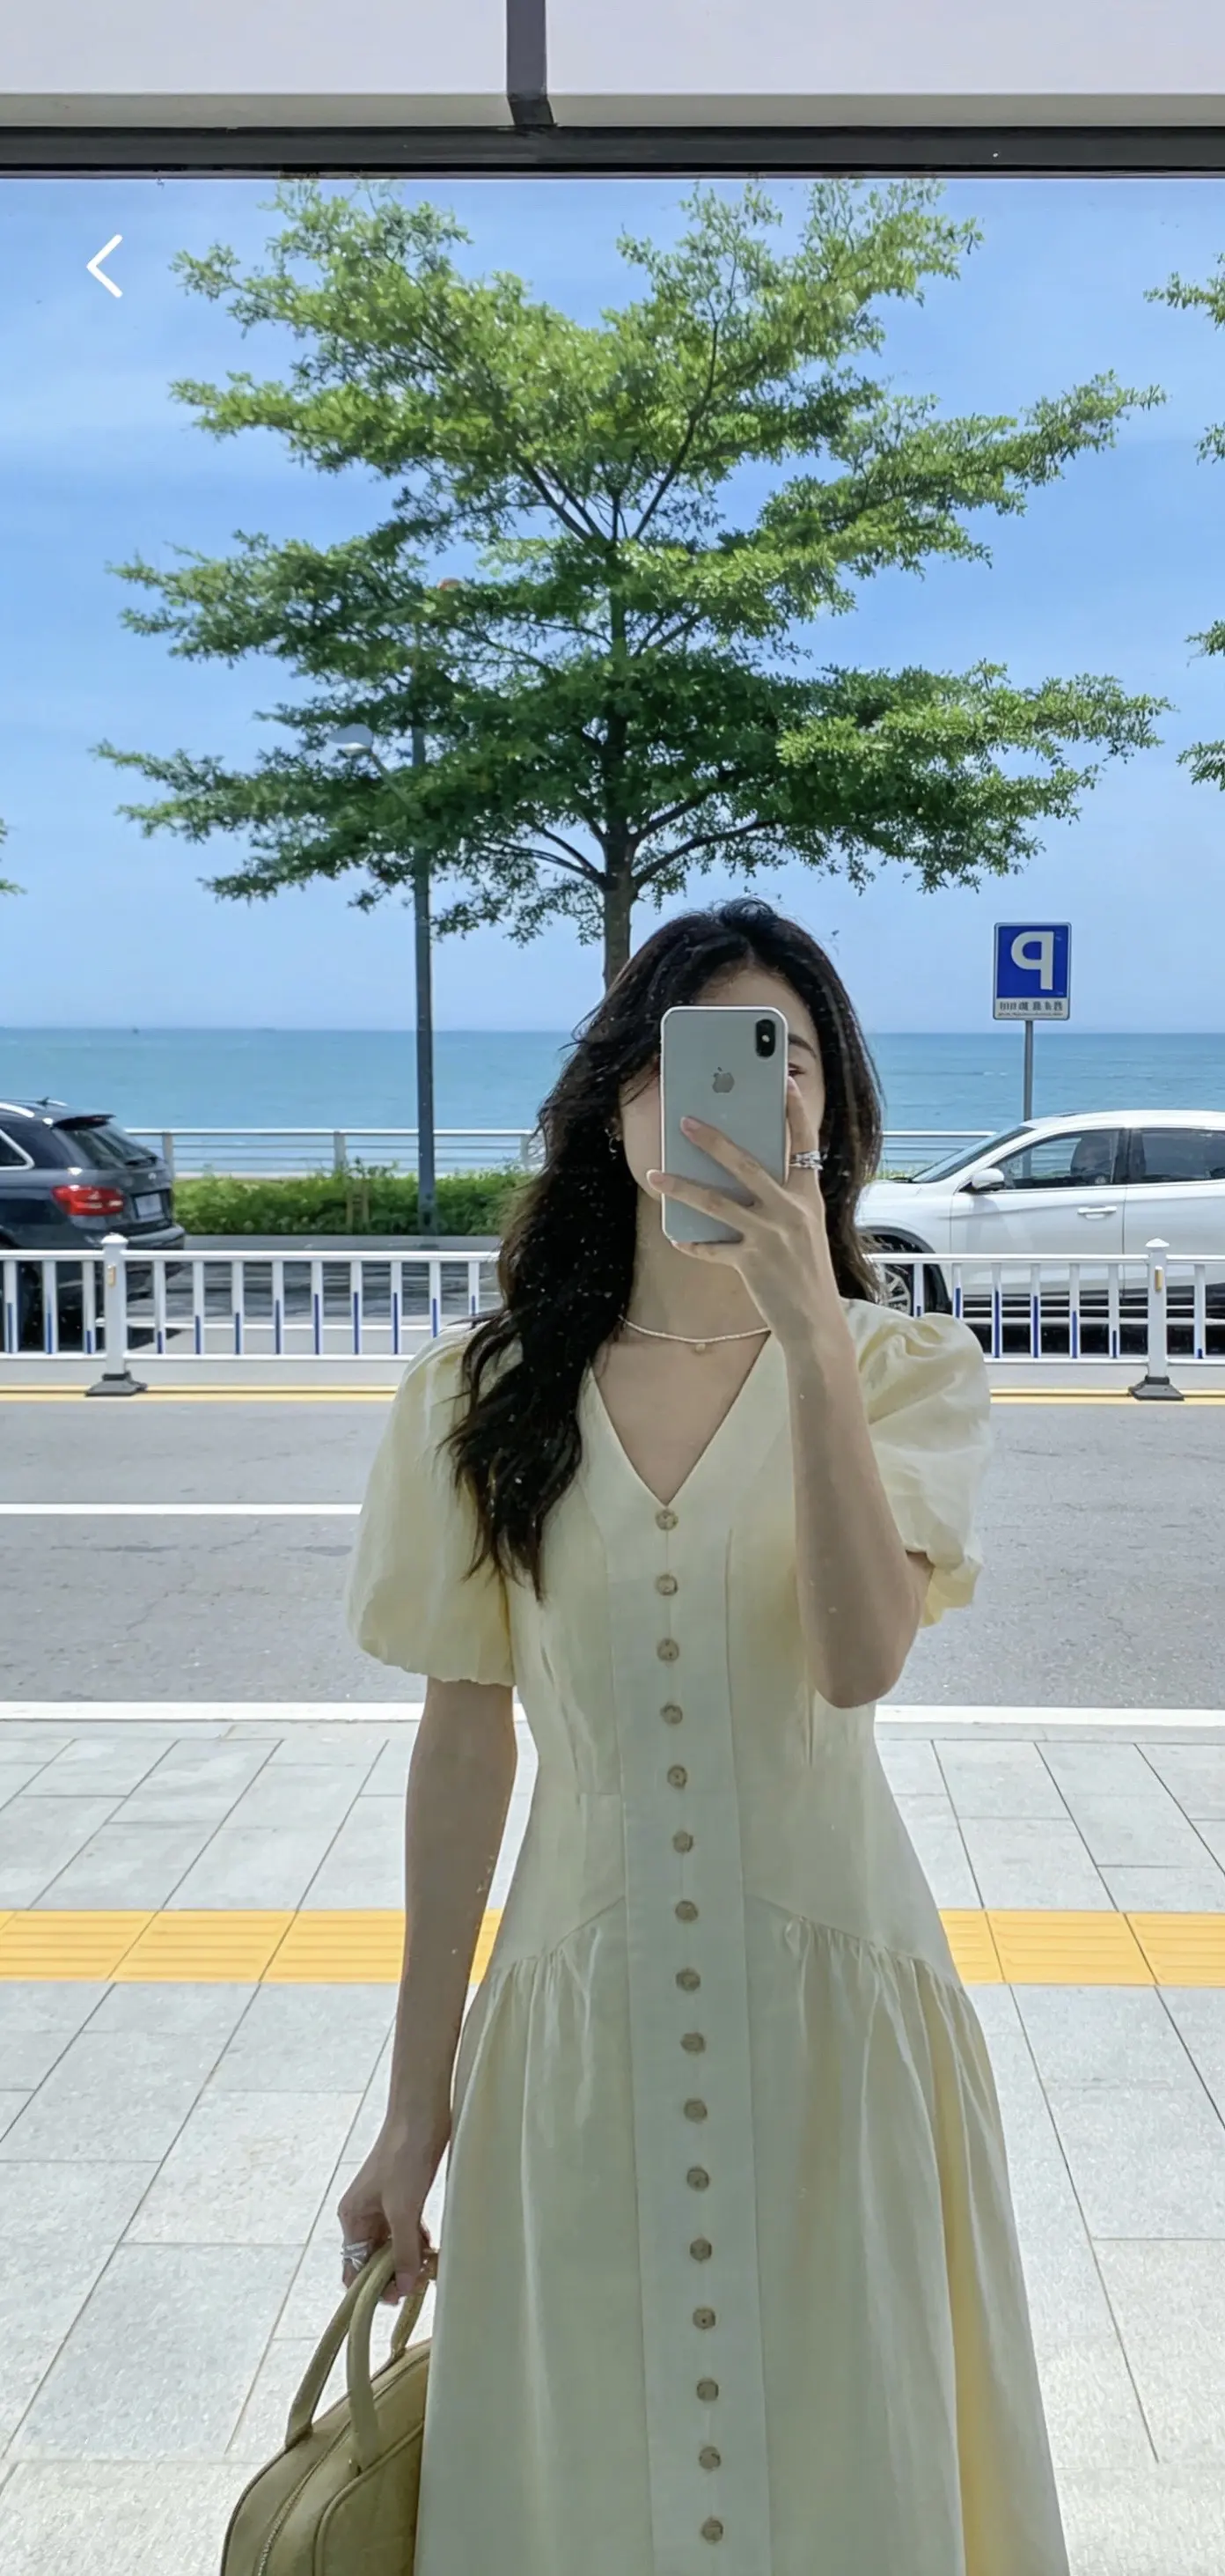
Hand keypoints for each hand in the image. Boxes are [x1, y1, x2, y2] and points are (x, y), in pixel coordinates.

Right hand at [337, 2118, 443, 2305]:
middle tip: (421, 2281)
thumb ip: (403, 2251)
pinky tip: (432, 2249)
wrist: (422, 2115)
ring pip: (393, 2248)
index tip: (399, 2295)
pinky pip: (407, 2233)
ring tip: (430, 2267)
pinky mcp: (405, 2199)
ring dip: (410, 2259)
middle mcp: (364, 2215)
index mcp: (352, 2217)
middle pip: (374, 2261)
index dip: (373, 2287)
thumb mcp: (403, 2210)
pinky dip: (418, 2243)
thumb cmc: (405, 2157)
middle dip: (395, 2274)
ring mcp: (384, 2207)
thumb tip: (403, 2287)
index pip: (354, 2268)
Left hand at [646, 1076, 840, 1344]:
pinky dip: (692, 1242)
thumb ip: (781, 1199)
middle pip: (747, 1164)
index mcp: (808, 1196)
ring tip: (655, 1175)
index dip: (795, 1112)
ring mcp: (771, 1236)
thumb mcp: (804, 1227)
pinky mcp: (752, 1263)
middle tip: (685, 1120)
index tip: (785, 1083)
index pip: (805, 1144)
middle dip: (713, 1141)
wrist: (816, 1321)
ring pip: (717, 1202)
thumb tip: (740, 1173)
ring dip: (682, 1187)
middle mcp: (791, 1210)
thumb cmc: (807, 1270)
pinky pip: (712, 1248)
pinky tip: (675, 1235)